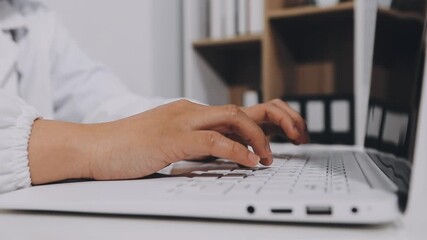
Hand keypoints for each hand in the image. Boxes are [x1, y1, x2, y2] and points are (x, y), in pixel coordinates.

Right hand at [29, 99, 307, 183]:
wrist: (97, 147)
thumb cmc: (131, 148)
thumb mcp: (171, 142)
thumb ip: (196, 145)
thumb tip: (225, 156)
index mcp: (192, 113)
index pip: (238, 110)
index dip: (267, 120)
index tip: (285, 135)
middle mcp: (191, 111)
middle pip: (243, 108)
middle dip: (277, 120)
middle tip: (298, 137)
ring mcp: (182, 122)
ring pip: (233, 118)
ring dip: (258, 137)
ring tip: (269, 158)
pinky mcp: (172, 138)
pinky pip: (214, 141)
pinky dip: (236, 151)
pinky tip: (249, 162)